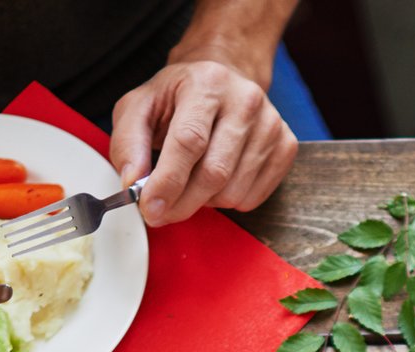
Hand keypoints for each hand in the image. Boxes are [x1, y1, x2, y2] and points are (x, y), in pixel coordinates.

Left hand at [110, 59, 296, 225]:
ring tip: (191, 181)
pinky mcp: (286, 146)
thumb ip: (128, 143)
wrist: (224, 77)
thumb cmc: (180, 96)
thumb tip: (133, 183)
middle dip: (181, 203)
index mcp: (207, 83)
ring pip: (232, 192)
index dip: (168, 182)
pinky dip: (226, 201)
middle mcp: (246, 100)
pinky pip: (252, 197)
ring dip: (203, 202)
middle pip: (214, 173)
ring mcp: (271, 125)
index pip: (189, 141)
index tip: (150, 208)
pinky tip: (217, 180)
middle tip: (160, 212)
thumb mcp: (140, 106)